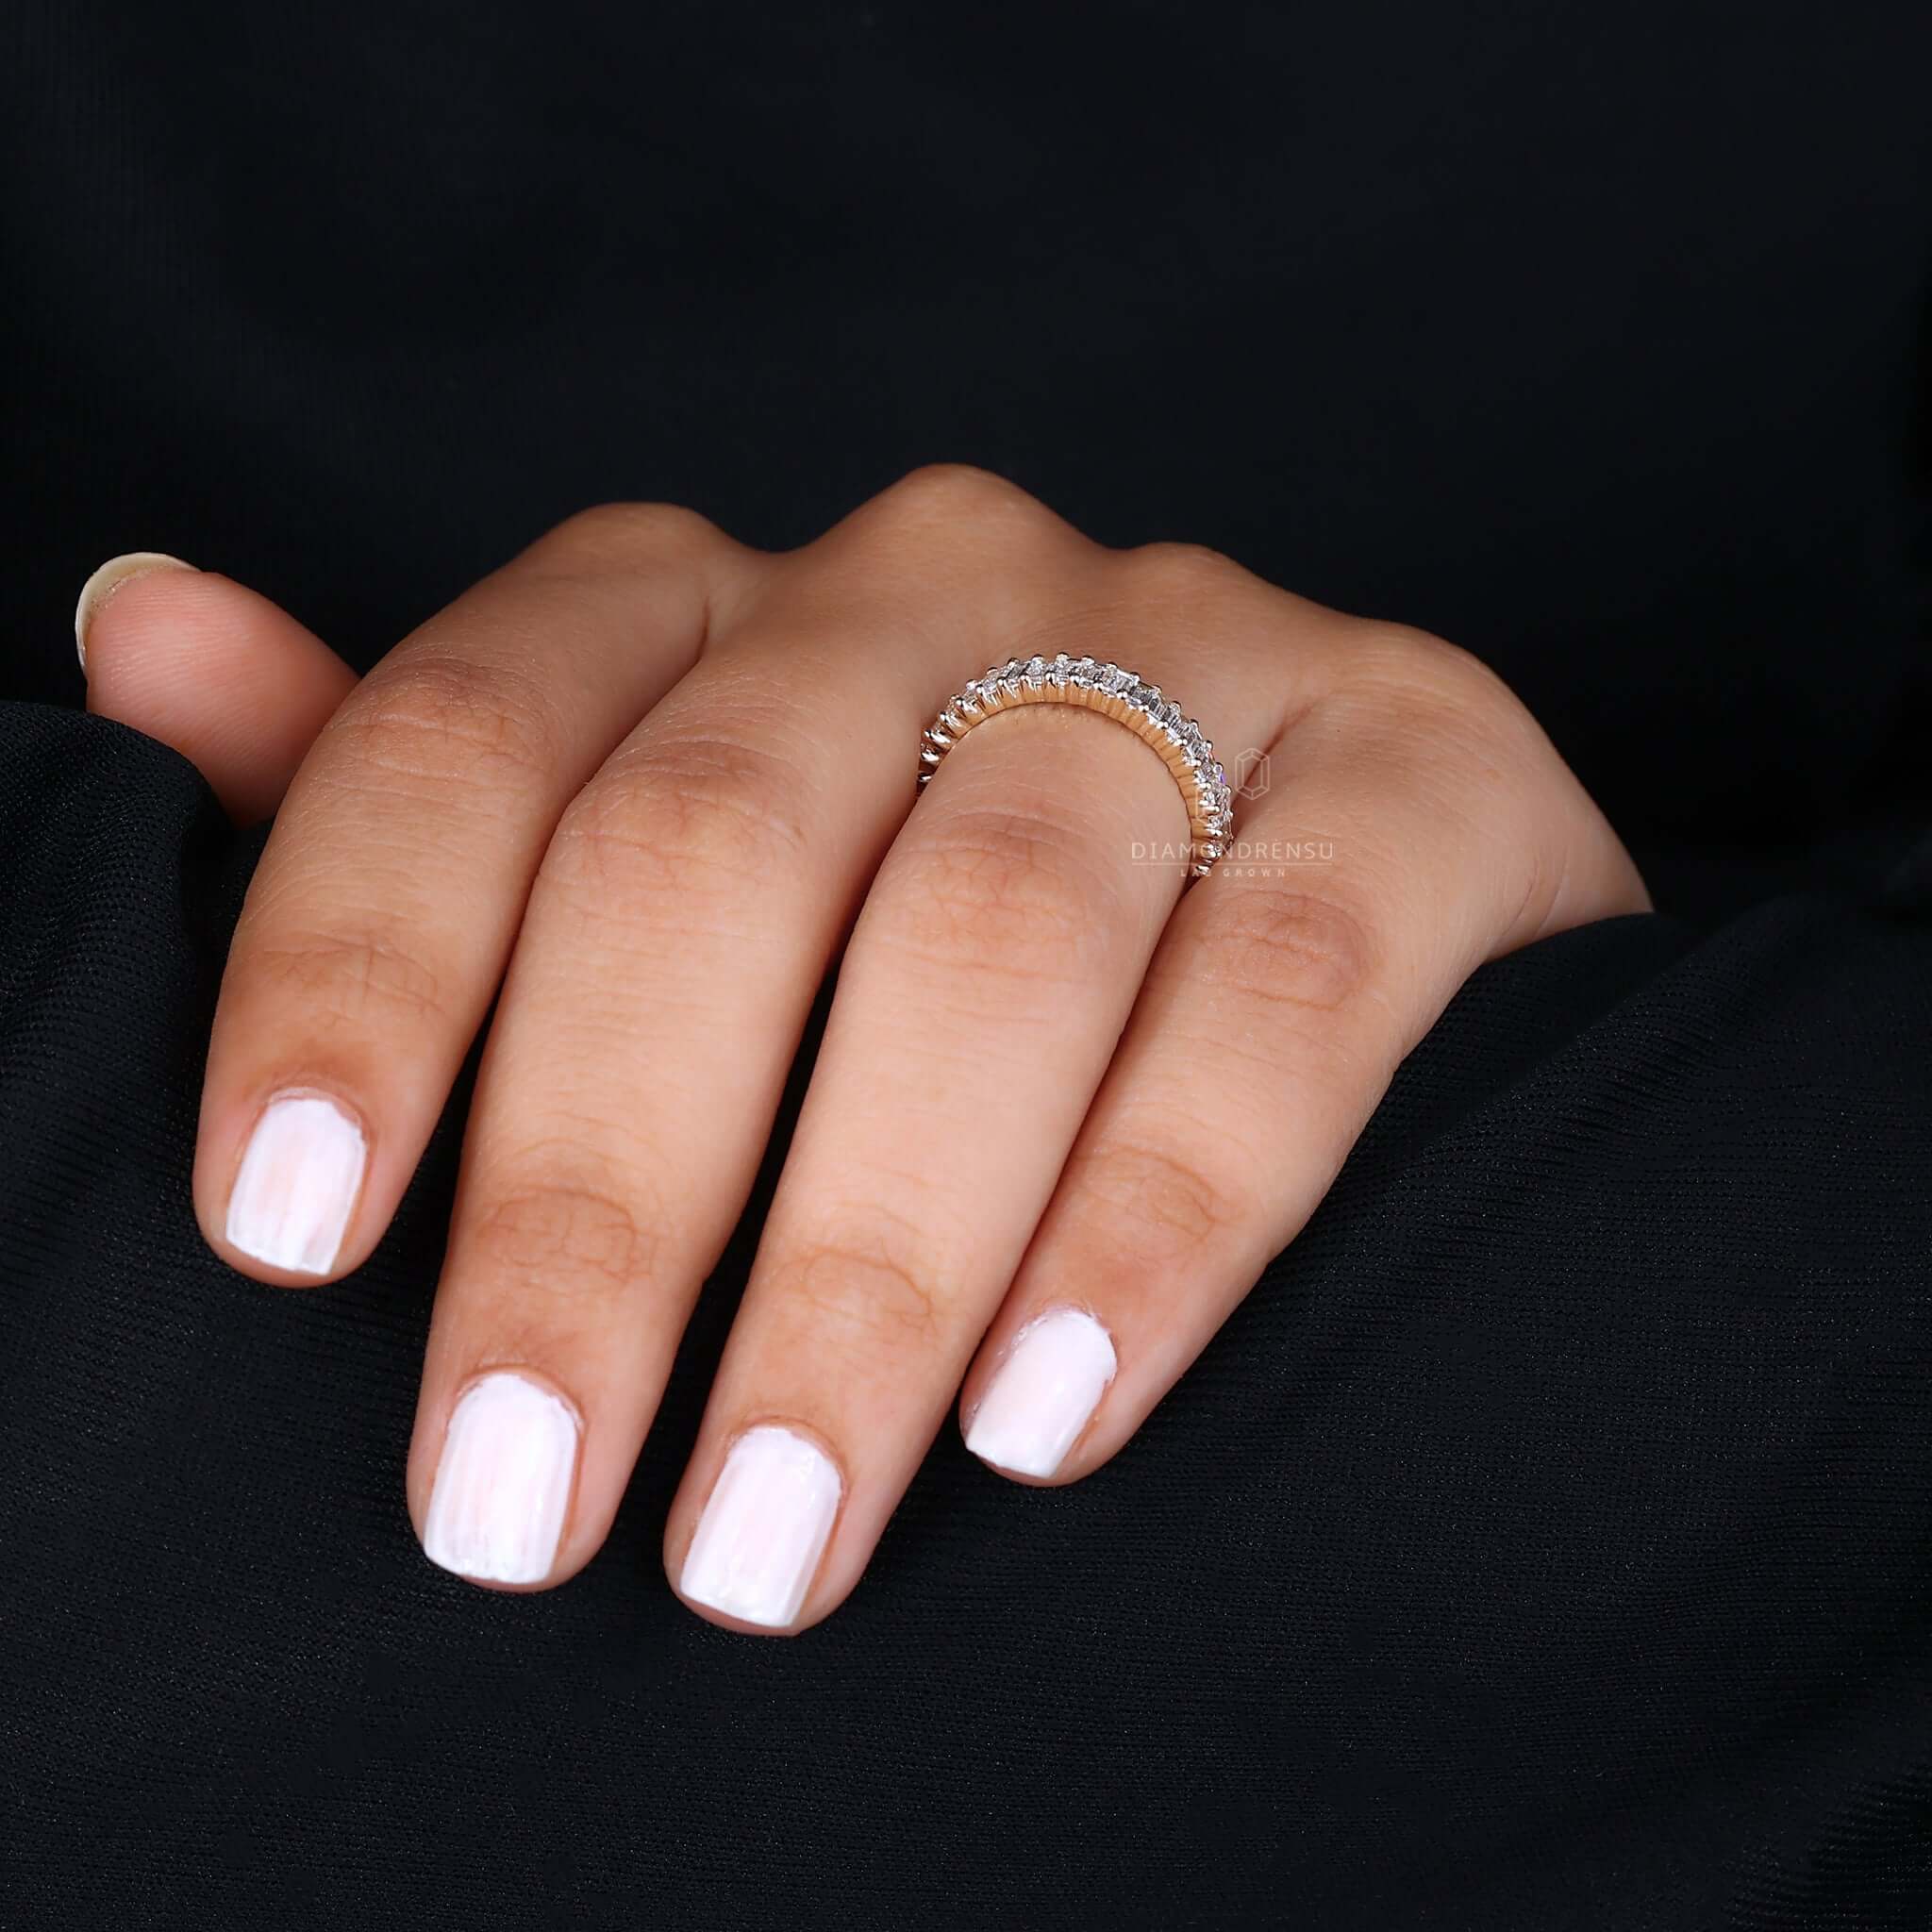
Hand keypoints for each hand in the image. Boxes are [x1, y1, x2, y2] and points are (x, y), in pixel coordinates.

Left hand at [78, 466, 1648, 1631]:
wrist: (1326, 881)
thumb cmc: (922, 919)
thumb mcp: (664, 852)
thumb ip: (424, 785)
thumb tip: (137, 630)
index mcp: (724, 600)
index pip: (481, 732)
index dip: (361, 969)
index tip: (291, 1244)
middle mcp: (946, 579)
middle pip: (723, 844)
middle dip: (609, 1194)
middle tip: (527, 1495)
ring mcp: (1200, 643)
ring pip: (999, 919)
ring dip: (872, 1251)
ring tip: (771, 1524)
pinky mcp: (1424, 758)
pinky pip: (1288, 971)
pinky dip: (1164, 1199)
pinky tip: (1050, 1410)